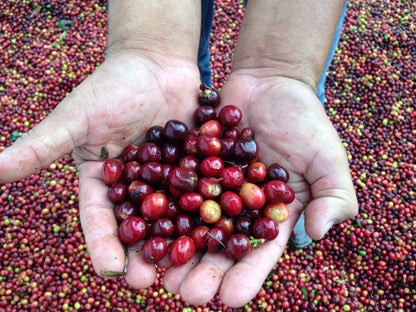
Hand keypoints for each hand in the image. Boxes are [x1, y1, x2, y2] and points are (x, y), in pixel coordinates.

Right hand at [0, 50, 200, 285]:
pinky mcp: (196, 169)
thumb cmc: (112, 86)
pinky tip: (218, 230)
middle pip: (138, 227)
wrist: (155, 62)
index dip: (103, 245)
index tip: (110, 271)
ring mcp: (168, 180)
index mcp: (104, 182)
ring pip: (173, 217)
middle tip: (150, 283)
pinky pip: (202, 192)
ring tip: (186, 268)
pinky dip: (208, 210)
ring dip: (178, 243)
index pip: (100, 219)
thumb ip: (41, 145)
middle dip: (142, 254)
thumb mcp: (76, 116)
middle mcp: (136, 187)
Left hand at [161, 72, 357, 307]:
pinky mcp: (190, 167)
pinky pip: (173, 189)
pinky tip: (143, 227)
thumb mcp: (328, 158)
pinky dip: (159, 207)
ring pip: (190, 226)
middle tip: (185, 294)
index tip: (230, 299)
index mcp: (269, 215)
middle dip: (203, 272)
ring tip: (157, 274)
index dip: (246, 277)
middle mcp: (236, 209)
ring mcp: (210, 189)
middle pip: (219, 247)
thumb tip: (319, 234)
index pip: (258, 253)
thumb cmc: (304, 120)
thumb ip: (334, 196)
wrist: (270, 81)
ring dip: (175, 250)